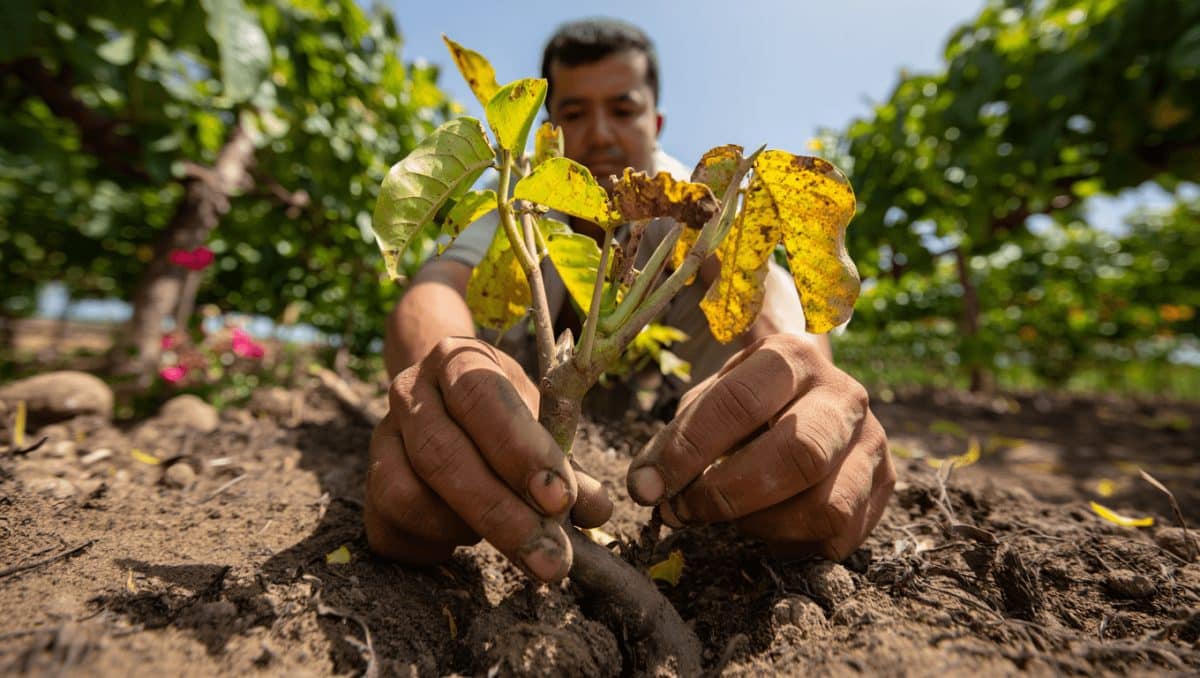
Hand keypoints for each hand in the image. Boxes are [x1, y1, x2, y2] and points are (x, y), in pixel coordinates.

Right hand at [364, 337, 612, 580]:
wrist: (446, 398)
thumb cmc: (507, 414)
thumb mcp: (542, 422)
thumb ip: (568, 465)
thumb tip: (596, 510)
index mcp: (458, 359)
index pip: (483, 398)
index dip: (521, 452)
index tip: (560, 500)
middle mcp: (409, 391)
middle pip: (443, 457)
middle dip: (503, 516)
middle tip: (550, 560)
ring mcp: (381, 438)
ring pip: (408, 496)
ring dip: (465, 527)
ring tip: (502, 529)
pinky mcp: (368, 486)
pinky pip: (392, 529)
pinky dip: (435, 545)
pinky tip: (464, 538)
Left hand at [626, 334, 893, 560]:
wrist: (803, 396)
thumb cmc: (743, 404)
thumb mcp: (704, 404)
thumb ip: (672, 443)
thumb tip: (647, 489)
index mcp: (791, 357)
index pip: (740, 403)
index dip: (689, 450)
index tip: (650, 485)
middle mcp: (843, 395)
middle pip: (798, 455)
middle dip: (731, 494)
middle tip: (686, 510)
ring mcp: (871, 441)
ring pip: (825, 506)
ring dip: (763, 524)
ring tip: (732, 516)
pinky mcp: (884, 485)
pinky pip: (841, 535)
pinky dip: (794, 543)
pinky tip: (769, 525)